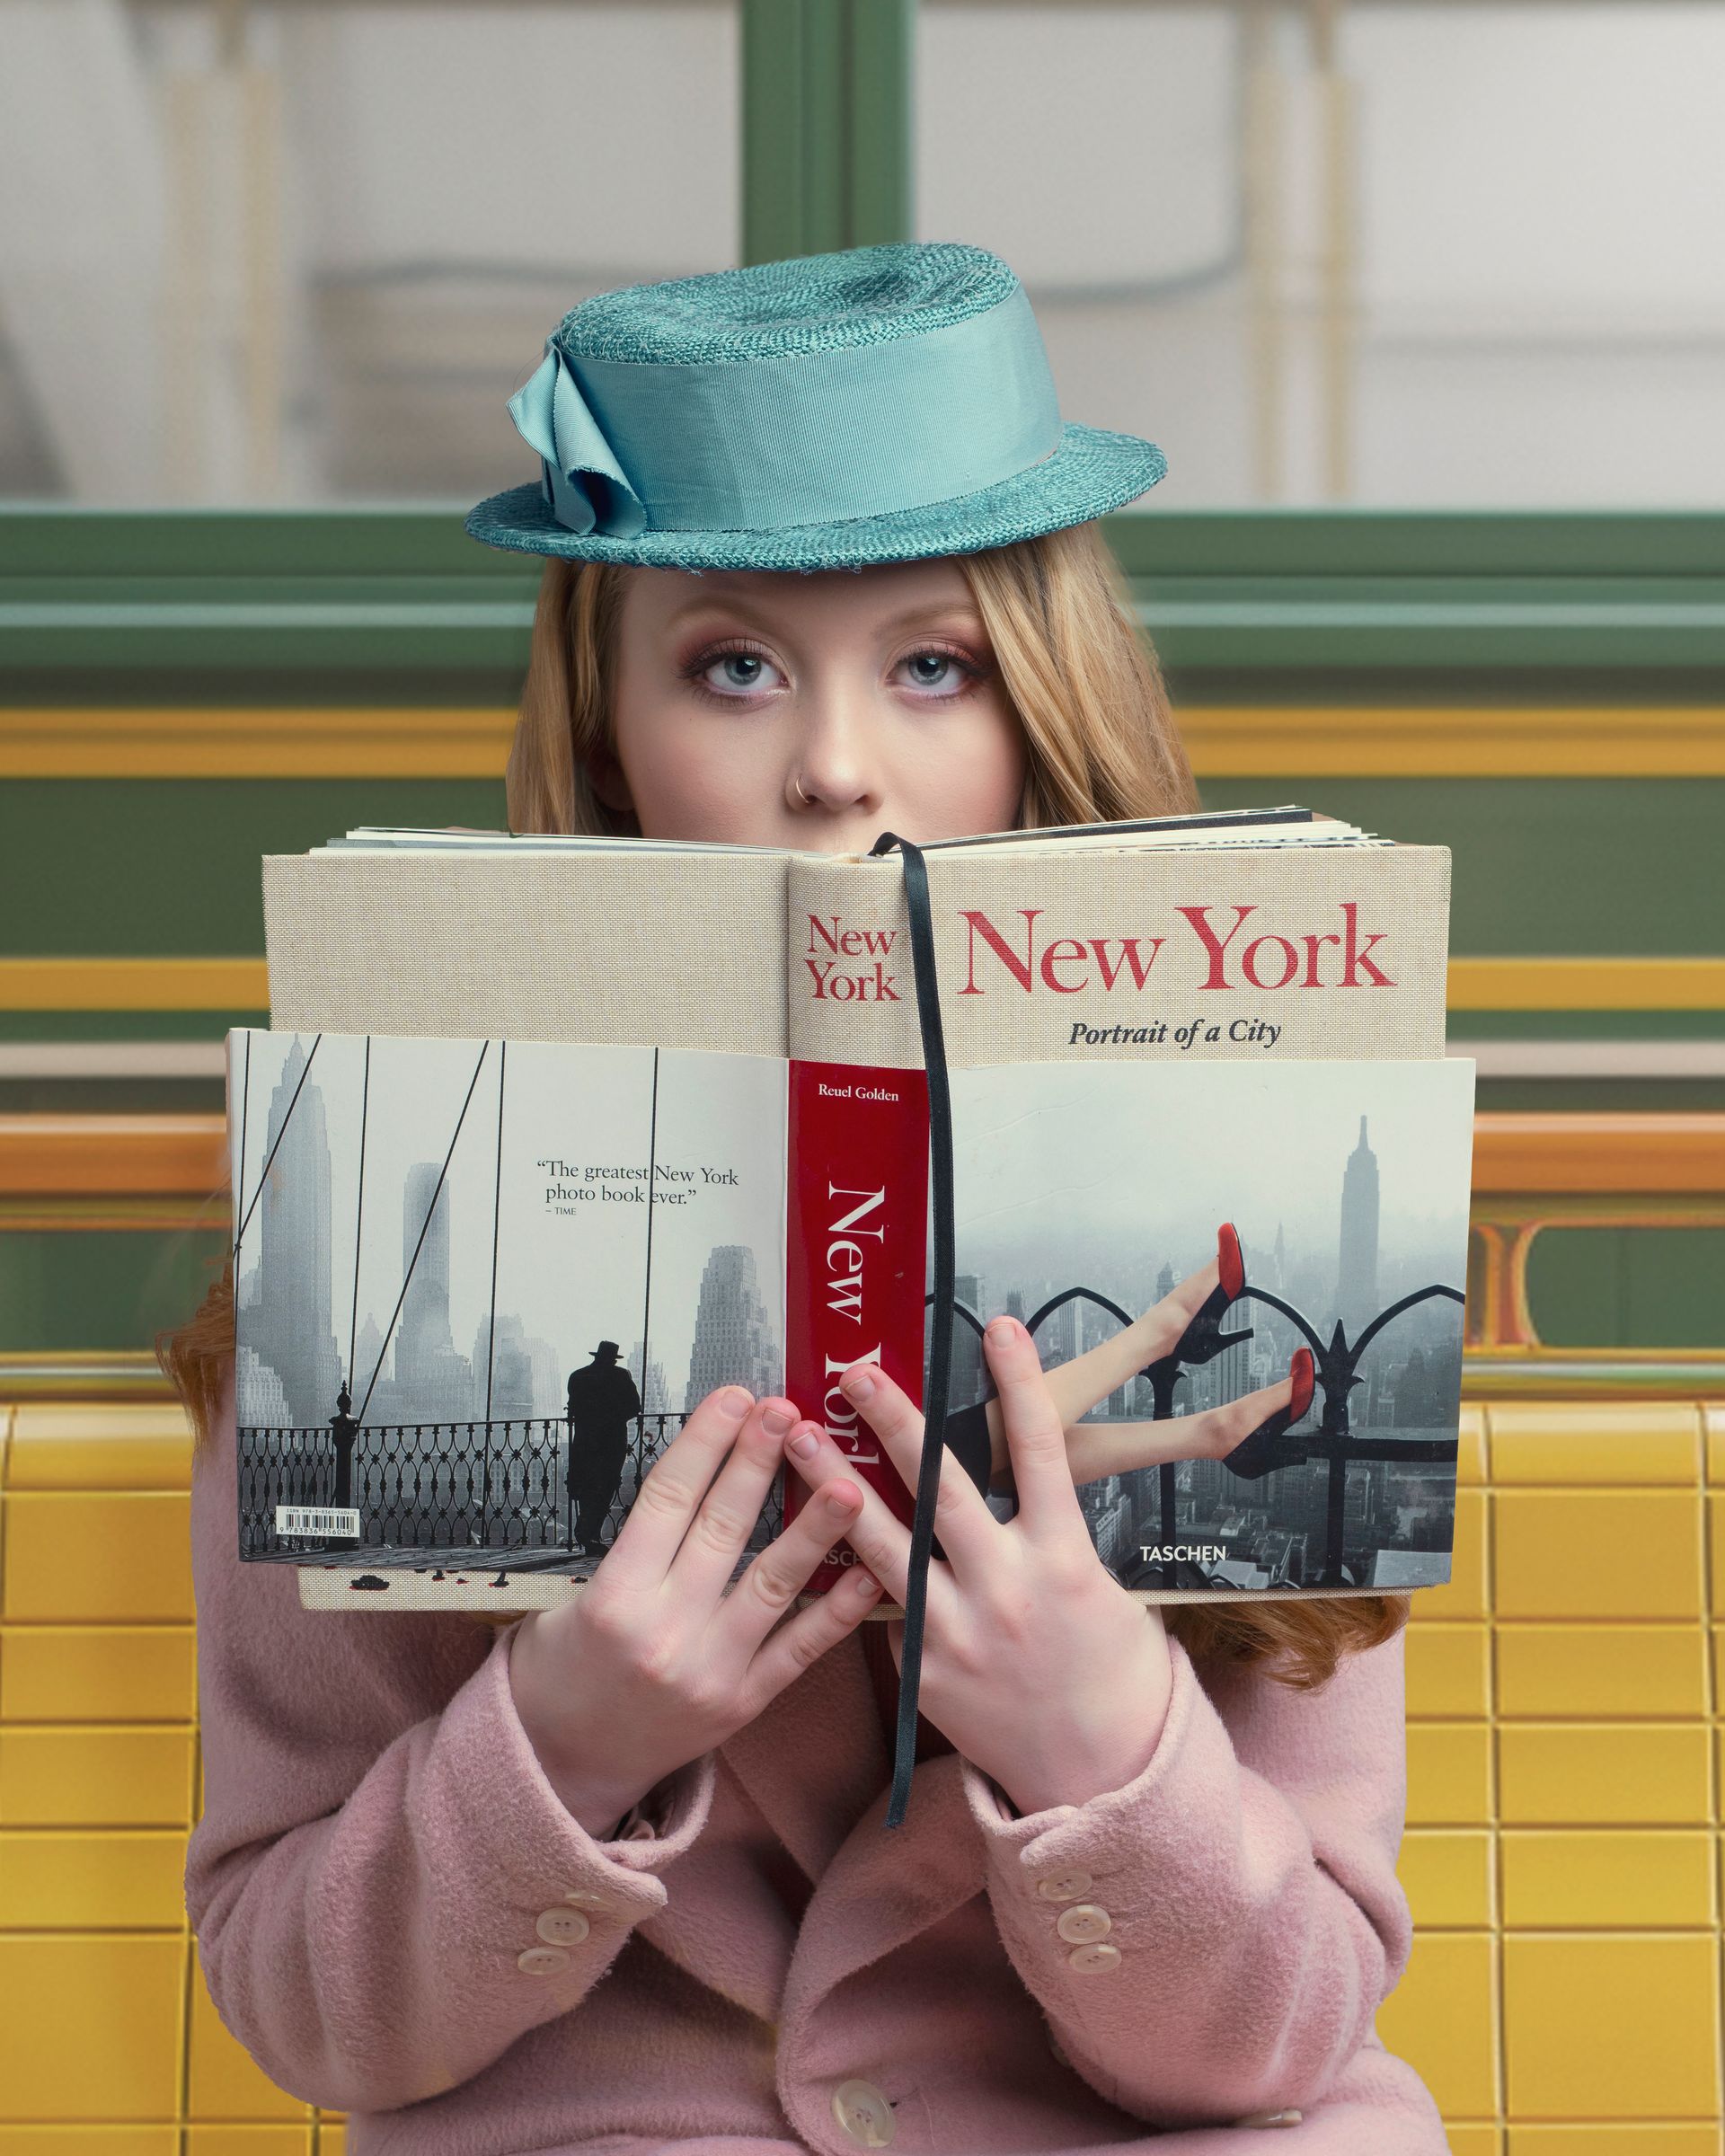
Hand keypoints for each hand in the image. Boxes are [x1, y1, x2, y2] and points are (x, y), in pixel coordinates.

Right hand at [510, 1385, 883, 1835]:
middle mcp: (664, 1632)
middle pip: (723, 1529)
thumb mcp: (572, 1598)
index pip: (668, 1499)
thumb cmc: (564, 1668)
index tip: (733, 1398)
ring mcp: (710, 1671)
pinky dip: (836, 1611)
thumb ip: (635, 1545)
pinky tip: (867, 1573)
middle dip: (758, 1462)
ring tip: (848, 1481)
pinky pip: (798, 1650)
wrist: (562, 1765)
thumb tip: (699, 1465)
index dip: (705, 1442)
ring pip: (772, 1585)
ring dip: (814, 1529)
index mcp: (615, 1597)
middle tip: (789, 1410)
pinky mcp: (743, 1704)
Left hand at [782, 1318, 1173, 1816]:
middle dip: (895, 1423)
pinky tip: (819, 1537)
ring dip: (836, 1486)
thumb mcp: (1099, 1585)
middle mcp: (1006, 1587)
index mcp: (1063, 1557)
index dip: (1019, 1384)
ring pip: (885, 1545)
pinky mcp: (926, 1670)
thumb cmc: (1112, 1671)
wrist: (1105, 1773)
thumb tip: (1011, 1478)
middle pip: (940, 1487)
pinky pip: (885, 1607)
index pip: (1039, 1450)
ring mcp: (959, 1630)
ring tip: (798, 1438)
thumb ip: (1048, 1533)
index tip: (996, 1328)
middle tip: (856, 1371)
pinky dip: (858, 1571)